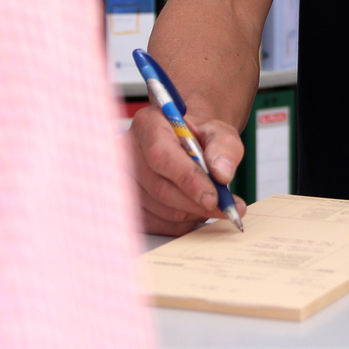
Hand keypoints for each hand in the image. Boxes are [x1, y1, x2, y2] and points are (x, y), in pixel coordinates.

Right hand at [130, 104, 245, 235]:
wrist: (187, 147)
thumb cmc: (199, 138)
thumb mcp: (219, 133)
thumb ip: (225, 148)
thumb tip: (222, 174)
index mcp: (149, 124)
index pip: (162, 155)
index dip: (188, 179)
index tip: (213, 198)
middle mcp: (128, 150)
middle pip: (159, 187)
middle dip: (196, 203)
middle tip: (226, 208)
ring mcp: (123, 179)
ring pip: (159, 209)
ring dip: (191, 213)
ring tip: (209, 202)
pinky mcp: (126, 202)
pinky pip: (155, 224)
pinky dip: (180, 223)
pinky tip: (192, 209)